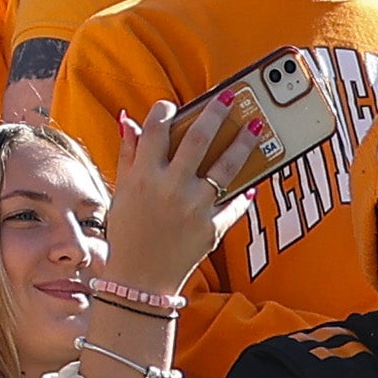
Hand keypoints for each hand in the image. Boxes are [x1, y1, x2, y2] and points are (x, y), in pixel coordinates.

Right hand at [103, 97, 265, 300]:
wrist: (139, 280)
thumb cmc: (127, 233)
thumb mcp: (122, 192)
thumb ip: (127, 154)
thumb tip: (128, 120)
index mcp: (144, 176)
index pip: (156, 130)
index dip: (164, 111)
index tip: (172, 104)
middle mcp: (171, 187)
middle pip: (199, 139)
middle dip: (216, 113)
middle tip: (231, 97)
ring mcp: (195, 207)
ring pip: (226, 166)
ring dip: (243, 143)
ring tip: (255, 127)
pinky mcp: (212, 228)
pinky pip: (235, 205)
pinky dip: (244, 193)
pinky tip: (253, 180)